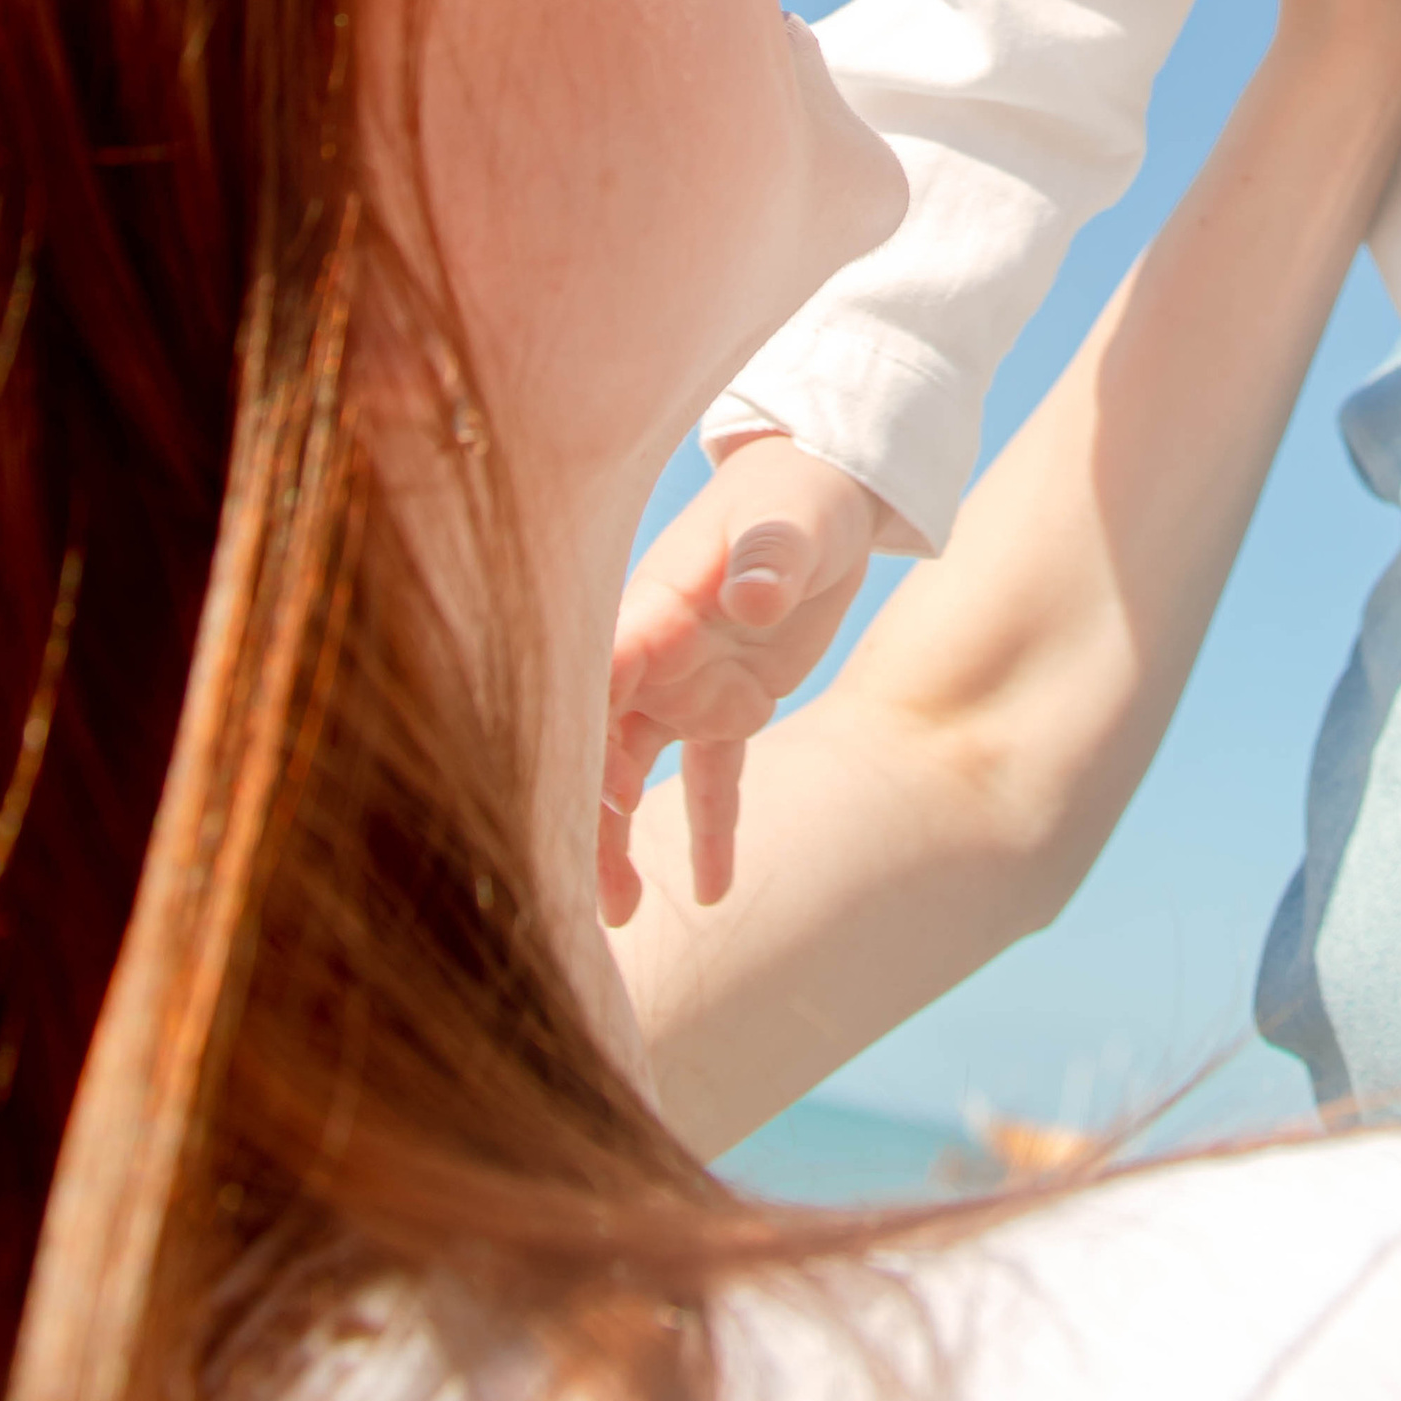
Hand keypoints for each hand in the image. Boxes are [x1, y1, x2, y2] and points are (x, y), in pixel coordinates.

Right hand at [600, 434, 878, 924]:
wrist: (827, 484)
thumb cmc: (800, 492)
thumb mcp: (793, 518)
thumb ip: (772, 557)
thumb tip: (752, 600)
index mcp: (653, 607)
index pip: (596, 678)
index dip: (575, 738)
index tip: (573, 800)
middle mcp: (653, 652)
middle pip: (599, 743)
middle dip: (584, 813)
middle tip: (583, 890)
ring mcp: (687, 682)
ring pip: (636, 772)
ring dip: (623, 838)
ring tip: (621, 915)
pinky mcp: (731, 702)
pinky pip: (714, 776)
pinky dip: (713, 830)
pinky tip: (711, 894)